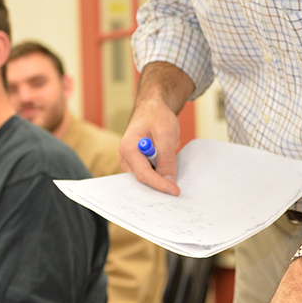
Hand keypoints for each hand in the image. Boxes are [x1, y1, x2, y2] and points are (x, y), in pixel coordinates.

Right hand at [118, 61, 193, 195]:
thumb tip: (169, 180)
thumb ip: (166, 158)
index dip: (159, 184)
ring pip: (146, 178)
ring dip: (160, 179)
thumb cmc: (157, 116)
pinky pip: (149, 173)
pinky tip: (170, 174)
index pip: (143, 174)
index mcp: (128, 148)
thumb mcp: (166, 134)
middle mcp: (125, 158)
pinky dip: (160, 174)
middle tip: (176, 194)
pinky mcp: (138, 163)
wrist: (153, 108)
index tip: (174, 191)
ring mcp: (130, 162)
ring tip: (175, 183)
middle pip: (143, 180)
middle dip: (159, 186)